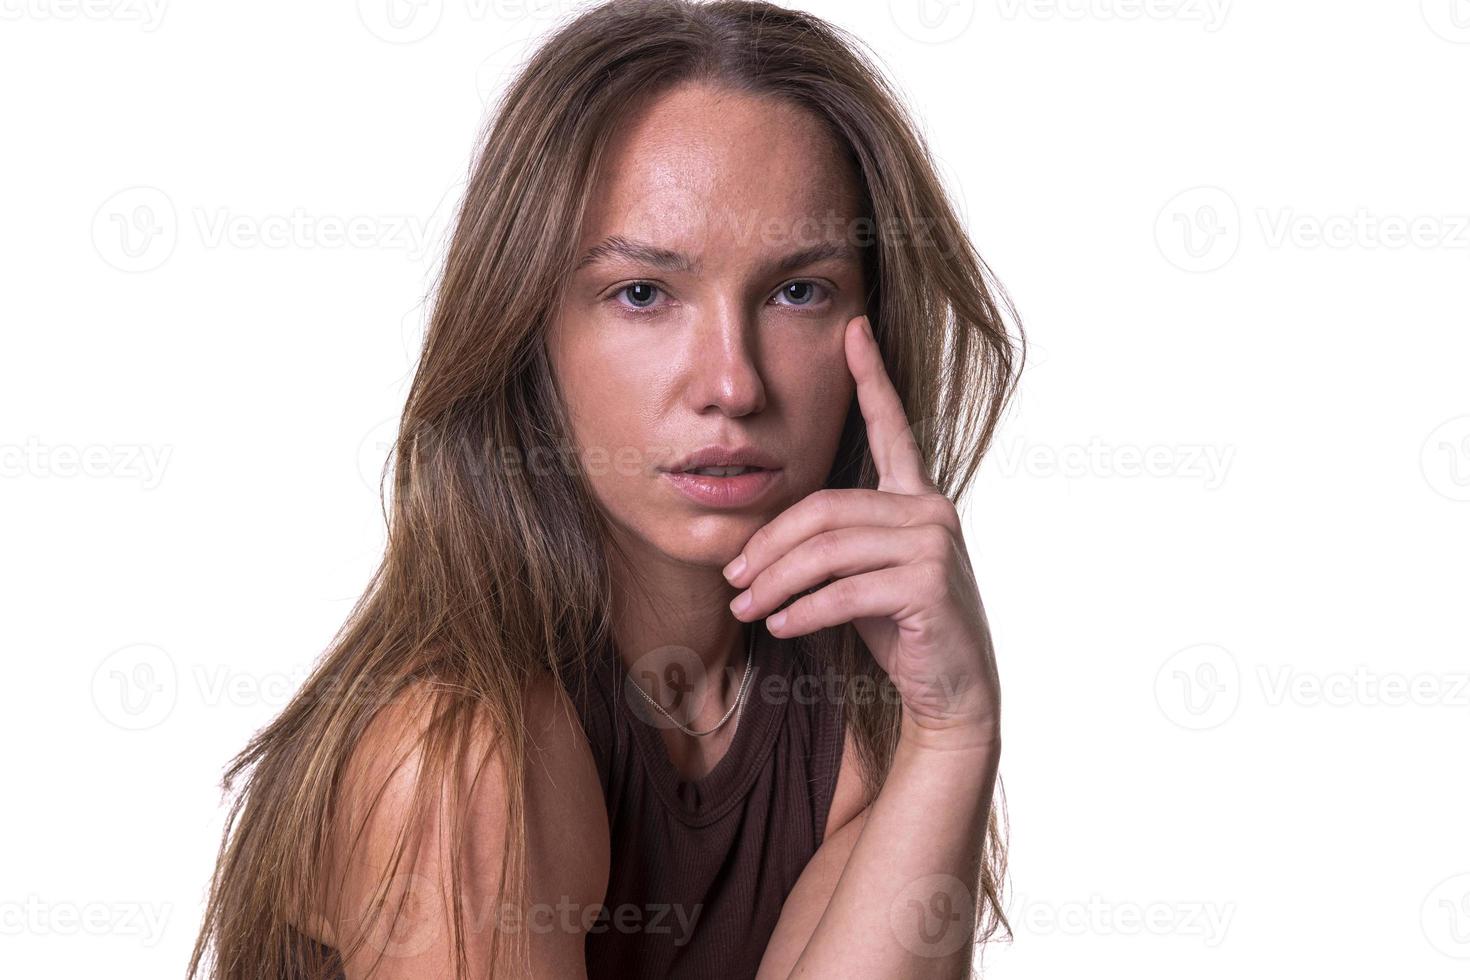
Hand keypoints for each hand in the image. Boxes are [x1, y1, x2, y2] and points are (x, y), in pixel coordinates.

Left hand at [724, 314, 998, 744]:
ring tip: (744, 607)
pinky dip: (803, 610)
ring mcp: (934, 545)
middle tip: (731, 577)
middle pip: (824, 508)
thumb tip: (748, 552)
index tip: (854, 329)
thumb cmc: (897, 630)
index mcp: (915, 497)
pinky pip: (844, 590)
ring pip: (827, 549)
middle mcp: (931, 510)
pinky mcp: (928, 585)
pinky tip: (779, 626)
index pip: (890, 427)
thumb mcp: (858, 577)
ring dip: (775, 582)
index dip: (871, 377)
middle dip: (767, 544)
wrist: (949, 691)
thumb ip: (826, 546)